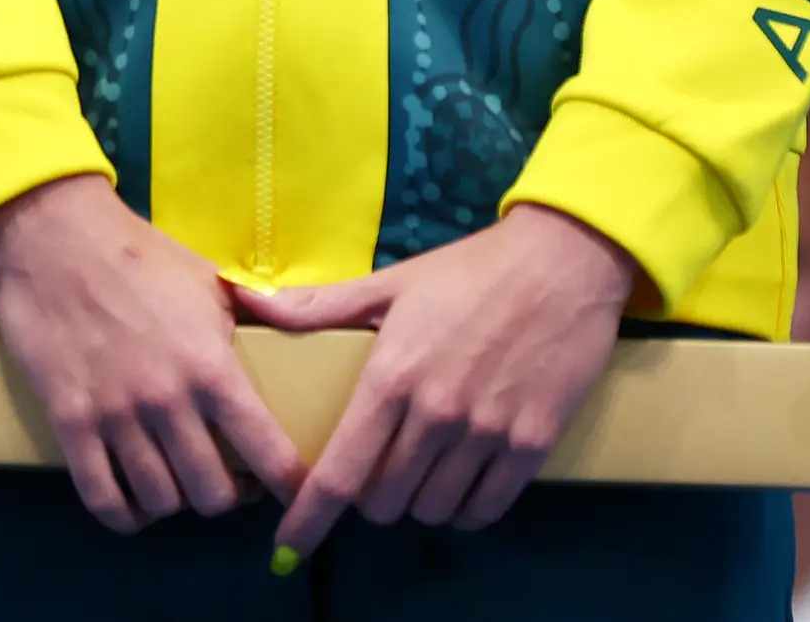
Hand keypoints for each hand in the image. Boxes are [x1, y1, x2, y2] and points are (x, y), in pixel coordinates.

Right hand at [0, 176, 305, 533]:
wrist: (58, 239)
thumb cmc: (142, 255)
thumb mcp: (211, 279)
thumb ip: (256, 312)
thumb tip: (302, 324)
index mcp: (211, 366)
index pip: (267, 450)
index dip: (290, 486)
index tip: (298, 496)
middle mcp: (167, 401)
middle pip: (211, 493)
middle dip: (226, 496)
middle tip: (226, 480)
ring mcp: (115, 415)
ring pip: (159, 500)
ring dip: (174, 502)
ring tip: (177, 482)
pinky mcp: (70, 423)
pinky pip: (102, 498)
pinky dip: (124, 515)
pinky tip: (133, 503)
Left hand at [236, 203, 638, 558]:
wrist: (564, 259)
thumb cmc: (471, 270)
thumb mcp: (392, 283)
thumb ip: (319, 305)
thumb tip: (245, 295)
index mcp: (392, 377)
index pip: (338, 472)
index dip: (308, 519)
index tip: (288, 549)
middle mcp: (436, 414)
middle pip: (385, 502)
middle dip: (373, 496)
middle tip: (381, 468)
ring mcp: (487, 432)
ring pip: (433, 510)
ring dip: (420, 501)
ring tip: (425, 470)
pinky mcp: (533, 443)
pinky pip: (485, 509)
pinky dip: (467, 508)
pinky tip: (464, 482)